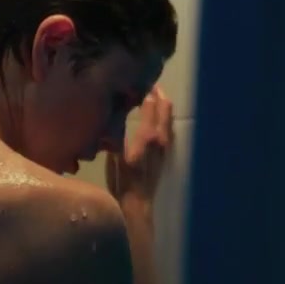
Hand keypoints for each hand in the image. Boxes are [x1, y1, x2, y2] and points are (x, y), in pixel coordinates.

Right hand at [110, 88, 173, 202]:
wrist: (137, 203)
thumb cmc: (122, 180)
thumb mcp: (115, 154)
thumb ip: (118, 132)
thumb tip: (116, 112)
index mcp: (148, 135)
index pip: (151, 105)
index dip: (146, 91)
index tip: (138, 80)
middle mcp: (162, 137)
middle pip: (165, 107)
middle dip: (158, 94)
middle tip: (146, 84)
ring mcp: (166, 145)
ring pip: (169, 117)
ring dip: (162, 105)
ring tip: (151, 96)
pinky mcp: (166, 152)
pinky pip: (168, 127)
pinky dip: (163, 117)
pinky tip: (155, 118)